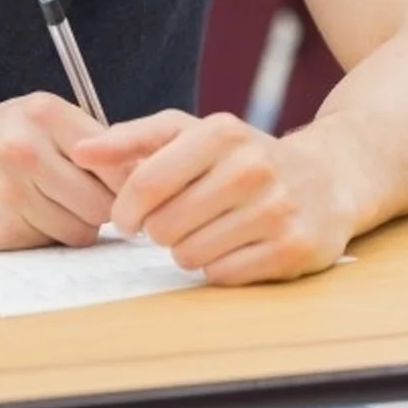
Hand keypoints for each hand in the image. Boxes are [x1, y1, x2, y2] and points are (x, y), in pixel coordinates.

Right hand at [0, 92, 114, 250]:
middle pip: (105, 199)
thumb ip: (81, 140)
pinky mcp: (2, 225)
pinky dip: (48, 237)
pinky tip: (24, 218)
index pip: (116, 157)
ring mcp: (13, 188)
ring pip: (83, 227)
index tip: (126, 190)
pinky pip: (54, 243)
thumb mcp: (30, 119)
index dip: (128, 181)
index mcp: (44, 112)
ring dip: (75, 225)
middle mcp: (28, 146)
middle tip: (82, 202)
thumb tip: (145, 173)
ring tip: (48, 207)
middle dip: (103, 209)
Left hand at [71, 110, 352, 284]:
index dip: (125, 209)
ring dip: (189, 250)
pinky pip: (223, 275)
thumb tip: (80, 152)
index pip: (146, 182)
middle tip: (177, 222)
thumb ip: (131, 140)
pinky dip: (219, 267)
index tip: (126, 219)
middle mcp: (253, 166)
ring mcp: (276, 209)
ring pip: (191, 255)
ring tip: (208, 231)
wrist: (327, 177)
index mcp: (221, 132)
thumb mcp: (189, 134)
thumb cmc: (240, 156)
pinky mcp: (293, 249)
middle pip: (165, 226)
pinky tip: (234, 246)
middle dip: (160, 231)